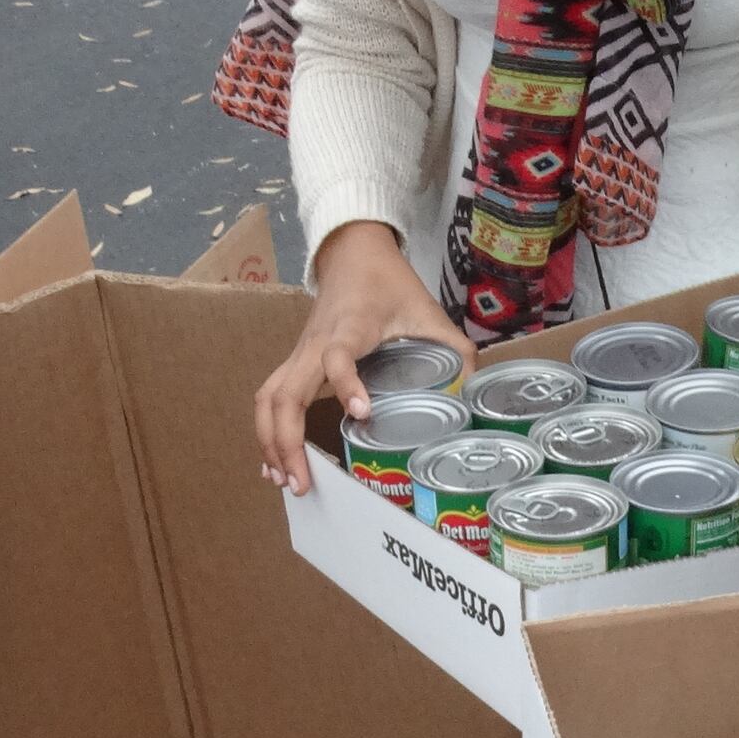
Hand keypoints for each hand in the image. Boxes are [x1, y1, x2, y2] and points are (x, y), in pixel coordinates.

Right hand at [254, 221, 463, 491]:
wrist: (353, 254)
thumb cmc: (389, 283)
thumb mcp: (429, 312)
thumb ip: (455, 351)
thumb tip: (471, 395)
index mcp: (351, 327)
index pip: (337, 357)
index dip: (346, 384)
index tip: (363, 414)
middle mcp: (315, 343)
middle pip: (284, 394)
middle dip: (288, 441)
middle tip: (303, 483)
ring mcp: (299, 352)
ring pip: (268, 398)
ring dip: (271, 442)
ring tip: (284, 480)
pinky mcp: (293, 360)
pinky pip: (269, 397)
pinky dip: (267, 431)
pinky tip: (274, 462)